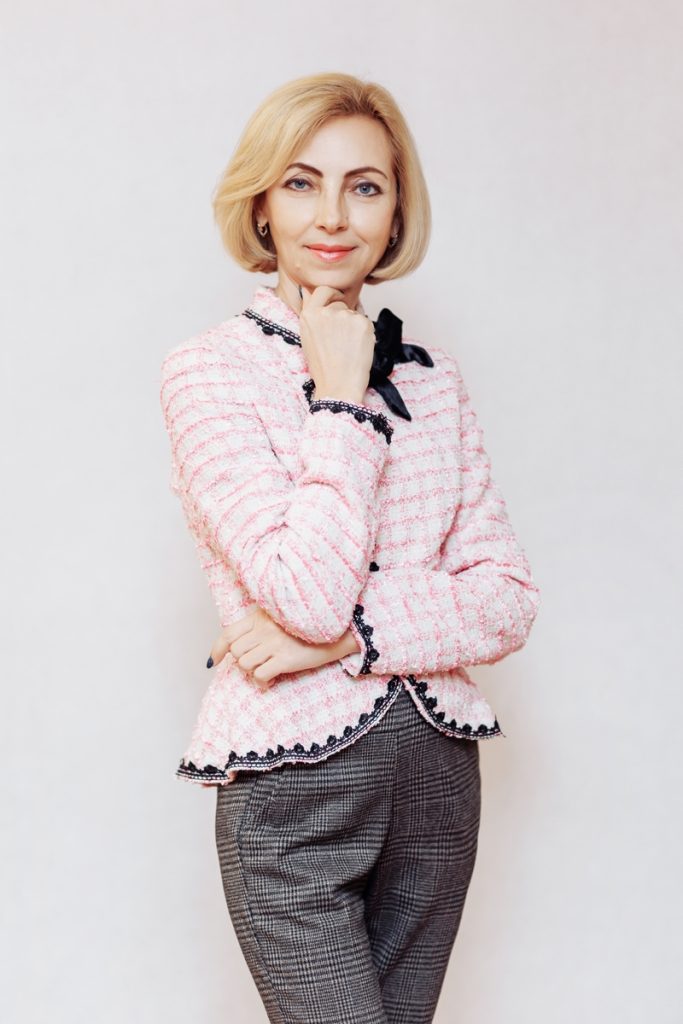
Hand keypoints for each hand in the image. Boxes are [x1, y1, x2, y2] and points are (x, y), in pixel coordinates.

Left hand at [208, 606, 360, 690]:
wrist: (336, 630)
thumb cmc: (306, 626)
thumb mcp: (279, 617)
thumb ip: (259, 625)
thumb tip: (237, 645)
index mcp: (260, 616)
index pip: (229, 633)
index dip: (218, 650)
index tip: (214, 661)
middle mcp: (264, 628)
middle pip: (236, 652)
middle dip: (243, 662)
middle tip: (257, 663)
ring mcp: (274, 643)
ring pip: (245, 665)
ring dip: (253, 672)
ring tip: (266, 671)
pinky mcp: (286, 659)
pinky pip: (260, 675)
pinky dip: (262, 682)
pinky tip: (272, 680)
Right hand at [299, 285, 374, 403]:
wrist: (339, 386)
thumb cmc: (323, 368)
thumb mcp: (309, 338)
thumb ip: (312, 315)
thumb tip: (311, 292)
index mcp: (309, 315)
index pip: (322, 291)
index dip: (332, 294)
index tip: (337, 299)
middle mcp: (326, 312)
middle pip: (340, 304)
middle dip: (343, 317)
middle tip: (343, 340)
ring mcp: (345, 316)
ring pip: (354, 314)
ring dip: (354, 326)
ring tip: (348, 348)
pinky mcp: (362, 322)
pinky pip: (366, 322)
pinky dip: (364, 333)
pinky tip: (357, 348)